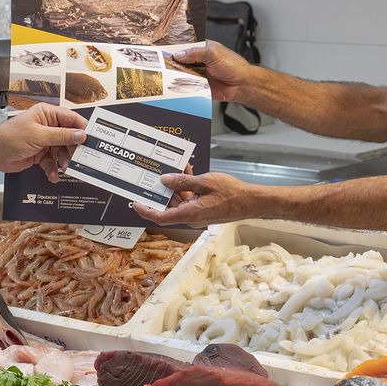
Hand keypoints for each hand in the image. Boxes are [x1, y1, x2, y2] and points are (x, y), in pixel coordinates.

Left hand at [0, 104, 87, 181]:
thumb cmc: (10, 137)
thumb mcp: (38, 136)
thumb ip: (61, 136)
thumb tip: (81, 135)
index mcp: (47, 114)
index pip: (71, 119)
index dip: (82, 128)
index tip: (92, 139)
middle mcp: (48, 126)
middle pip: (69, 137)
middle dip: (73, 149)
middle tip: (80, 159)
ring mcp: (44, 141)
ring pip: (62, 152)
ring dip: (64, 161)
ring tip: (64, 169)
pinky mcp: (40, 154)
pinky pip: (52, 162)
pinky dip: (53, 169)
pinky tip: (53, 176)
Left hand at [131, 172, 256, 227]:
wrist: (251, 202)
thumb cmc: (231, 193)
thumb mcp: (205, 182)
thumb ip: (183, 181)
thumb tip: (164, 180)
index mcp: (189, 213)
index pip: (160, 217)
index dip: (146, 211)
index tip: (135, 203)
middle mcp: (191, 216)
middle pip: (168, 207)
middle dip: (161, 191)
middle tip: (152, 176)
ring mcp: (197, 213)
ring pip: (179, 201)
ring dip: (175, 186)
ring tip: (175, 168)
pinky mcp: (203, 209)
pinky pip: (189, 199)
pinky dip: (186, 187)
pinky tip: (187, 172)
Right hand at [168, 42, 253, 103]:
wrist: (242, 85)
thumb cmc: (234, 66)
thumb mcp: (213, 53)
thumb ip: (195, 53)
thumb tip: (179, 54)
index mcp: (203, 48)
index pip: (185, 47)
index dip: (175, 49)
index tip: (164, 52)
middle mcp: (199, 61)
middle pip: (181, 61)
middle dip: (173, 63)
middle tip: (164, 65)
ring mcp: (199, 73)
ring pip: (182, 74)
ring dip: (177, 75)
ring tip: (168, 75)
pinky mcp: (199, 86)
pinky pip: (188, 85)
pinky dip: (183, 85)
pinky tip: (178, 84)